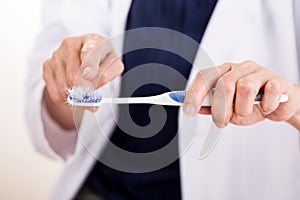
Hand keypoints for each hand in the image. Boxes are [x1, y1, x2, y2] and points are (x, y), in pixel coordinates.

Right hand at [43, 33, 123, 103]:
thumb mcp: (113, 66)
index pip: (90, 51)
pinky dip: (62, 97)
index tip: (88, 76)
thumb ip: (107, 75)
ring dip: (73, 93)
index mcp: (92, 41)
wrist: (87, 57)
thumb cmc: (101, 61)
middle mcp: (72, 44)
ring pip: (63, 82)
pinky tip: (70, 94)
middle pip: (74, 71)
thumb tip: (93, 87)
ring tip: (81, 92)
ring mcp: (58, 53)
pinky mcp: (47, 64)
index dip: (89, 65)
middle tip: (88, 92)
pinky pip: (53, 88)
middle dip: (82, 87)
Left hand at [183, 61, 299, 128]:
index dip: (194, 93)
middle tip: (222, 121)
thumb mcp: (228, 109)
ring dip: (242, 109)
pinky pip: (269, 91)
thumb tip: (195, 108)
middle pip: (223, 84)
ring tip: (246, 113)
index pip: (204, 76)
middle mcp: (240, 68)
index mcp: (224, 72)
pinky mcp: (278, 80)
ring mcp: (259, 72)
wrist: (280, 105)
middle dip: (220, 109)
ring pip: (244, 88)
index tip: (188, 110)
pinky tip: (266, 108)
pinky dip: (266, 106)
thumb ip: (212, 107)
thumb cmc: (251, 104)